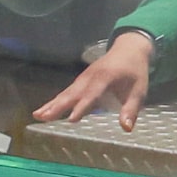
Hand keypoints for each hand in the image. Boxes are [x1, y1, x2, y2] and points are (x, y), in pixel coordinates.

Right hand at [33, 30, 155, 130]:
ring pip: (66, 93)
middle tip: (43, 117)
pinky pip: (67, 91)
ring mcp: (84, 78)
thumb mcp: (139, 91)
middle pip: (72, 93)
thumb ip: (131, 109)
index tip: (71, 119)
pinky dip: (55, 101)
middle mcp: (90, 77)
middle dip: (57, 106)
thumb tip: (126, 128)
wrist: (128, 48)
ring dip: (51, 104)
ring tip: (37, 115)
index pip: (92, 95)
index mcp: (105, 78)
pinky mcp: (81, 80)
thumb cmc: (135, 72)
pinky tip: (46, 110)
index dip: (82, 107)